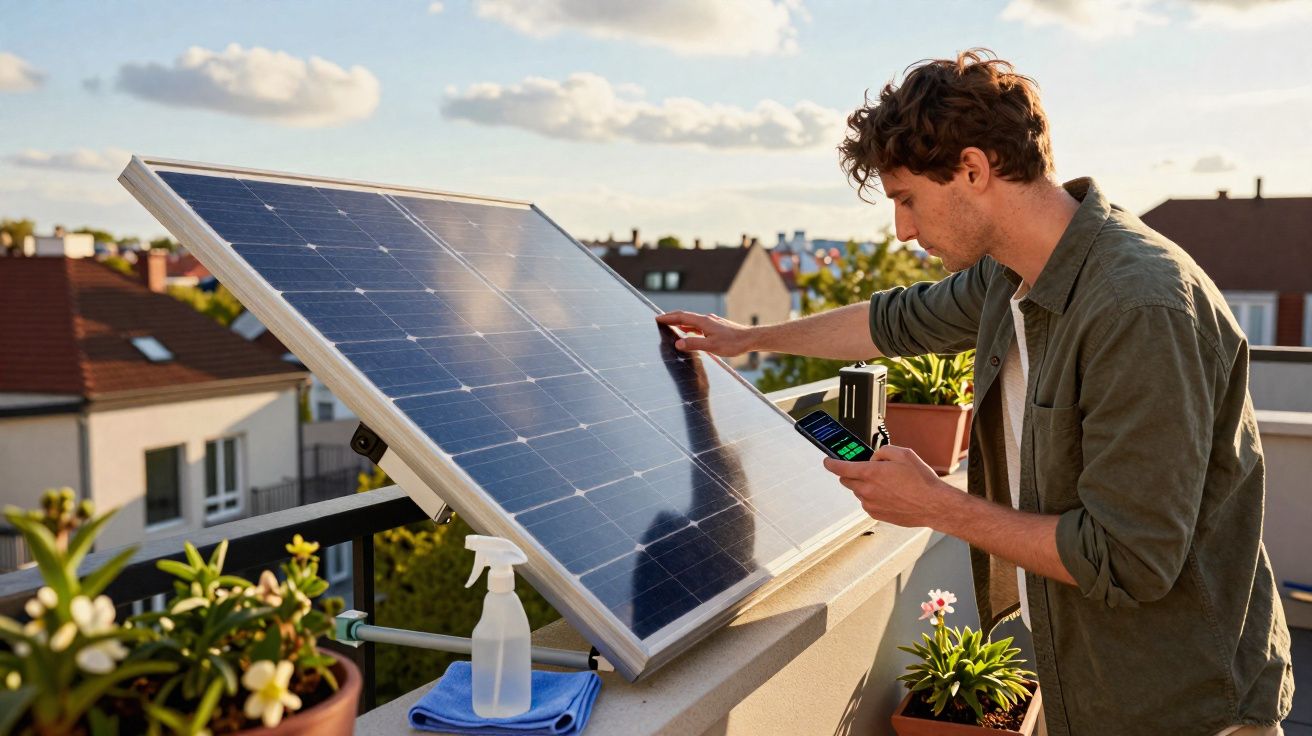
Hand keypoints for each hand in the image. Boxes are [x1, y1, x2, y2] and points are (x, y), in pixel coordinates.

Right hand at [654, 310, 753, 356]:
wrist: (750, 339)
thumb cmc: (733, 343)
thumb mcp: (712, 346)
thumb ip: (694, 344)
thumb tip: (678, 343)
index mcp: (703, 321)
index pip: (682, 317)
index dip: (668, 317)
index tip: (657, 318)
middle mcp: (707, 319)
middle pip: (685, 317)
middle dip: (672, 318)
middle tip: (660, 320)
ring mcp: (712, 322)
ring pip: (692, 321)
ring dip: (681, 323)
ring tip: (671, 326)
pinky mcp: (716, 327)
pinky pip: (699, 326)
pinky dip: (690, 328)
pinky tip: (689, 332)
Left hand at [822, 445, 953, 527]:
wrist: (933, 505)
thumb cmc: (921, 481)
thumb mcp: (903, 454)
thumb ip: (882, 452)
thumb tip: (873, 458)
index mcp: (870, 473)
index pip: (840, 467)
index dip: (830, 463)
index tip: (827, 461)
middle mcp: (866, 490)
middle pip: (846, 480)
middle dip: (852, 473)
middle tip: (869, 470)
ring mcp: (870, 504)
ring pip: (858, 491)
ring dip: (865, 486)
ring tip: (888, 484)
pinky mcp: (876, 514)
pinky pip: (867, 503)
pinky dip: (873, 497)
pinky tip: (891, 495)